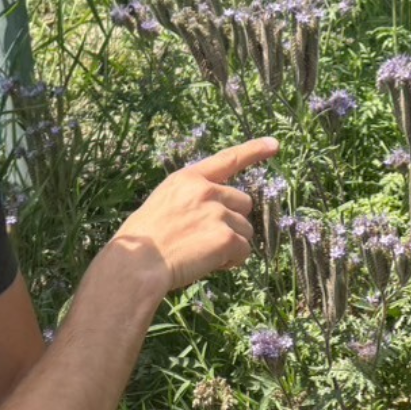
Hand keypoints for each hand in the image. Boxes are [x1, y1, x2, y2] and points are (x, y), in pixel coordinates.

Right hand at [115, 137, 278, 290]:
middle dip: (233, 222)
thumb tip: (217, 212)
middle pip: (244, 203)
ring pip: (245, 230)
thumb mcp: (163, 204)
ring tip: (202, 253)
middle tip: (207, 239)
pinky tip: (208, 264)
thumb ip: (191, 200)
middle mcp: (206, 190)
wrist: (137, 263)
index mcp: (188, 179)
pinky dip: (232, 261)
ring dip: (232, 244)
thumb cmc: (143, 241)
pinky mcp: (226, 237)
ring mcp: (218, 212)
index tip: (273, 144)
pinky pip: (244, 251)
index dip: (254, 150)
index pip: (227, 159)